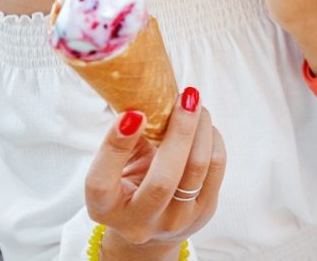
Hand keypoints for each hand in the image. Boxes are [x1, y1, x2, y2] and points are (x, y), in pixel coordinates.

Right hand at [84, 88, 226, 250]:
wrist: (153, 224)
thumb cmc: (128, 183)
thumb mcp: (114, 165)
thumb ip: (125, 137)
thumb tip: (142, 92)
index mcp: (105, 208)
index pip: (101, 182)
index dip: (114, 147)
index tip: (133, 113)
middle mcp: (139, 222)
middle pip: (163, 180)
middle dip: (179, 131)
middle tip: (185, 97)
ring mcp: (175, 221)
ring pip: (198, 168)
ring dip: (201, 128)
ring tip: (195, 104)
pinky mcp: (204, 212)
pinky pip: (215, 166)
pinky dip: (212, 138)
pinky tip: (203, 126)